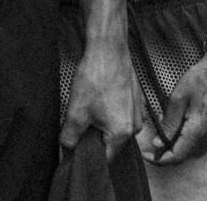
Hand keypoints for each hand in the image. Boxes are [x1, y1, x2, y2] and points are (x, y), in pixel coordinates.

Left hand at [60, 36, 136, 157]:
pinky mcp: (136, 99)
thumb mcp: (76, 112)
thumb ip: (70, 137)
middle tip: (80, 121)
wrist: (108, 48)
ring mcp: (138, 111)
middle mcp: (135, 125)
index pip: (105, 158)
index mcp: (122, 133)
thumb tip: (68, 148)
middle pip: (110, 142)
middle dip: (94, 136)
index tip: (77, 147)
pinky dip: (109, 109)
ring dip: (100, 121)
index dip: (88, 155)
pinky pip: (120, 112)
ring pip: (115, 126)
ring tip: (89, 104)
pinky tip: (98, 96)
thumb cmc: (96, 77)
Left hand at [142, 50, 206, 164]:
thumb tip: (158, 143)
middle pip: (184, 156)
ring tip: (163, 132)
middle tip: (152, 142)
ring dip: (176, 147)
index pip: (177, 155)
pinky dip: (186, 141)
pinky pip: (199, 143)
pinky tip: (178, 128)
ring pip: (192, 151)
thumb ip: (169, 123)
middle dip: (166, 153)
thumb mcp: (178, 97)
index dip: (160, 160)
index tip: (147, 156)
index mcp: (198, 129)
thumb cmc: (201, 79)